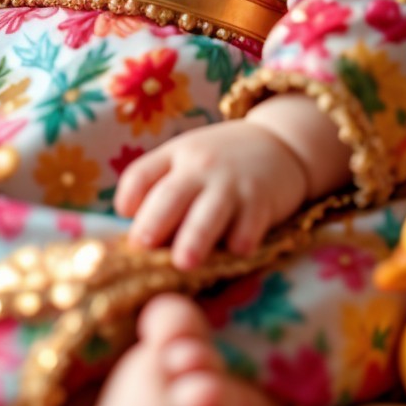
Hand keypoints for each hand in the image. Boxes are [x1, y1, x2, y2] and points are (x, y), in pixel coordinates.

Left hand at [115, 122, 310, 270]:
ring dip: (195, 238)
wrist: (280, 143)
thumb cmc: (222, 161)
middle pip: (170, 195)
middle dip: (155, 221)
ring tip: (184, 262)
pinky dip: (241, 240)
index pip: (142, 173)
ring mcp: (231, 183)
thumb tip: (137, 234)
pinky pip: (248, 226)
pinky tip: (237, 249)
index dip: (129, 195)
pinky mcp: (261, 200)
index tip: (124, 216)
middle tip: (142, 246)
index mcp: (176, 155)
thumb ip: (162, 186)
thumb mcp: (189, 159)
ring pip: (208, 214)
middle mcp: (201, 166)